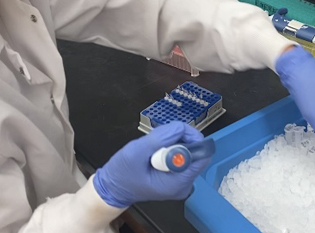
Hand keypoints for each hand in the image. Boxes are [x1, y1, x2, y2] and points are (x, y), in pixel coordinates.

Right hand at [93, 122, 211, 207]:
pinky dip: (169, 148)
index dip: (190, 139)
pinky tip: (155, 152)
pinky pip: (181, 155)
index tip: (173, 133)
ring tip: (152, 148)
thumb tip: (180, 128)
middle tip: (157, 141)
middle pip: (195, 152)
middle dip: (177, 140)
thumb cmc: (121, 174)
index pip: (201, 156)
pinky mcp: (176, 175)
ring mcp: (181, 180)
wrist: (113, 187)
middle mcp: (184, 183)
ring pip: (187, 151)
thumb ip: (159, 139)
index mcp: (177, 183)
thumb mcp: (135, 152)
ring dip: (171, 143)